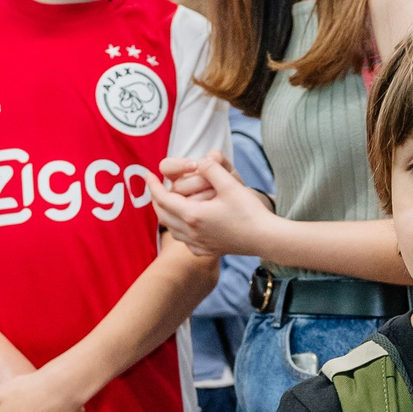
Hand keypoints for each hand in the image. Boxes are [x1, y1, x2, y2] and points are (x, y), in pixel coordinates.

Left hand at [149, 153, 269, 257]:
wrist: (266, 237)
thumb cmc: (249, 211)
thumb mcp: (231, 185)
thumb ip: (212, 169)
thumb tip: (200, 160)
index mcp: (193, 215)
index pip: (163, 199)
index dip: (153, 186)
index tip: (147, 175)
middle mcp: (192, 232)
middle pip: (163, 216)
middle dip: (156, 200)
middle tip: (154, 188)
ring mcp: (199, 244)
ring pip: (172, 230)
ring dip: (166, 215)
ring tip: (168, 204)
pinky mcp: (208, 251)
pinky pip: (185, 242)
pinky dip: (179, 232)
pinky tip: (186, 226)